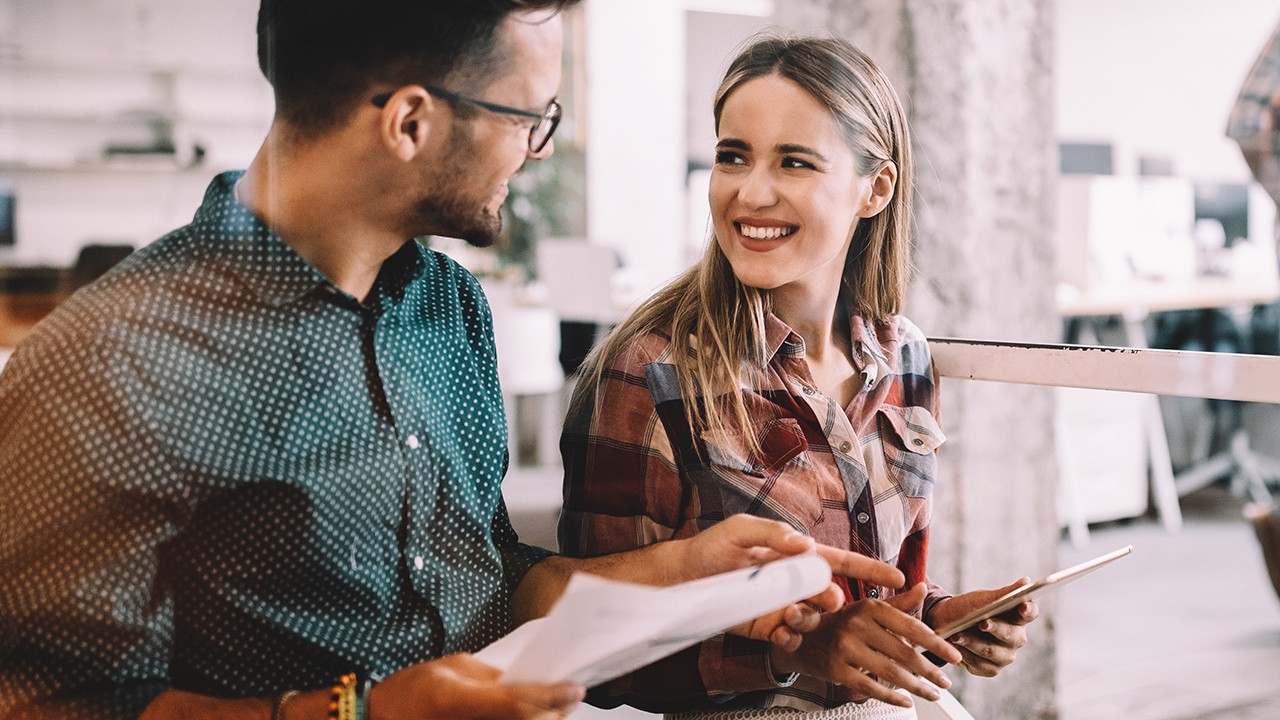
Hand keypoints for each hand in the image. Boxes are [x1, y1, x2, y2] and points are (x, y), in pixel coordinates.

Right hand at [370, 654, 583, 719]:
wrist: (381, 717)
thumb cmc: (411, 691)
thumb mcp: (453, 669)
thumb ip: (493, 678)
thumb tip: (529, 683)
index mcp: (456, 700)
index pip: (517, 703)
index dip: (552, 696)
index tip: (575, 688)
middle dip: (553, 712)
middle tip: (569, 698)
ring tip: (553, 707)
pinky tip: (530, 716)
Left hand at [679, 514, 907, 650]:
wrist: (683, 576)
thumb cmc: (713, 547)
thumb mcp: (740, 530)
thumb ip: (772, 534)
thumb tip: (805, 543)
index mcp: (796, 554)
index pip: (841, 561)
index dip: (870, 569)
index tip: (898, 579)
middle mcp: (794, 582)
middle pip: (830, 594)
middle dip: (834, 599)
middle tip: (827, 599)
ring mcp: (782, 606)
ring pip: (813, 618)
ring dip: (810, 617)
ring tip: (791, 612)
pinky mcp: (765, 628)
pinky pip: (790, 637)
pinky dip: (791, 637)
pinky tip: (781, 630)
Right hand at [768, 584, 961, 706]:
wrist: (799, 638)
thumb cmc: (839, 623)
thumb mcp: (866, 609)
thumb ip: (897, 603)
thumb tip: (922, 588)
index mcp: (869, 607)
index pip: (911, 626)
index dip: (937, 644)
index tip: (954, 656)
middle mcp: (857, 624)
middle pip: (903, 652)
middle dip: (930, 671)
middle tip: (945, 682)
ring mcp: (845, 648)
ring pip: (891, 672)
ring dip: (917, 687)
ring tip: (933, 693)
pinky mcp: (836, 669)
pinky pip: (871, 687)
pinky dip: (892, 697)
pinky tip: (906, 701)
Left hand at [927, 579, 1039, 676]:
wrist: (944, 624)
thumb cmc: (967, 609)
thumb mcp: (982, 599)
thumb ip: (1004, 593)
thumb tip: (1026, 582)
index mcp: (1017, 618)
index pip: (1030, 613)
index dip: (1028, 610)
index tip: (1022, 605)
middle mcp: (1016, 639)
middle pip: (1012, 635)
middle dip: (996, 628)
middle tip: (982, 623)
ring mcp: (1004, 656)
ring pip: (992, 651)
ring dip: (973, 642)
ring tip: (957, 635)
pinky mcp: (990, 669)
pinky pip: (980, 664)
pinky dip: (965, 654)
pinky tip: (955, 647)